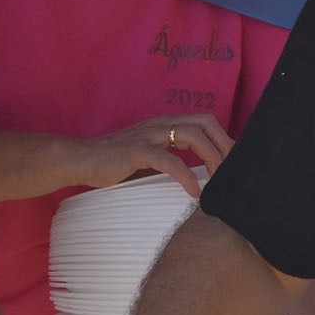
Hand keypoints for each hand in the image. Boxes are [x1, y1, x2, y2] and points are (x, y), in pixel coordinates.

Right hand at [69, 114, 235, 195]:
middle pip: (205, 122)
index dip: (223, 139)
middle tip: (233, 170)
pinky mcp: (136, 151)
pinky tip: (194, 192)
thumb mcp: (148, 160)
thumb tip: (199, 180)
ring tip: (219, 180)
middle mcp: (159, 124)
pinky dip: (187, 176)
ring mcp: (148, 135)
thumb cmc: (114, 163)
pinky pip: (170, 160)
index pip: (204, 122)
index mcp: (164, 124)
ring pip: (192, 135)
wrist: (80, 159)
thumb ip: (171, 162)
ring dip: (212, 157)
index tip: (234, 163)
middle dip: (224, 145)